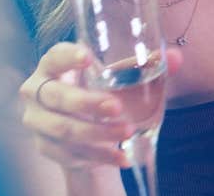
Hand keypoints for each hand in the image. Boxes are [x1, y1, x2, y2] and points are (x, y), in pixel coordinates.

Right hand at [19, 43, 183, 168]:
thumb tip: (176, 59)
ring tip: (127, 133)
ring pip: (63, 129)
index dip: (68, 56)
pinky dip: (99, 156)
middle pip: (56, 96)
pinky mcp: (45, 147)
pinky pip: (70, 153)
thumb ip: (147, 66)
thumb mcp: (120, 77)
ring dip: (97, 133)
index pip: (54, 56)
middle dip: (87, 102)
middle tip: (116, 107)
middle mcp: (38, 92)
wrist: (86, 129)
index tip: (88, 57)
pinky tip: (122, 157)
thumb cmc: (102, 91)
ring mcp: (38, 122)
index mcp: (54, 66)